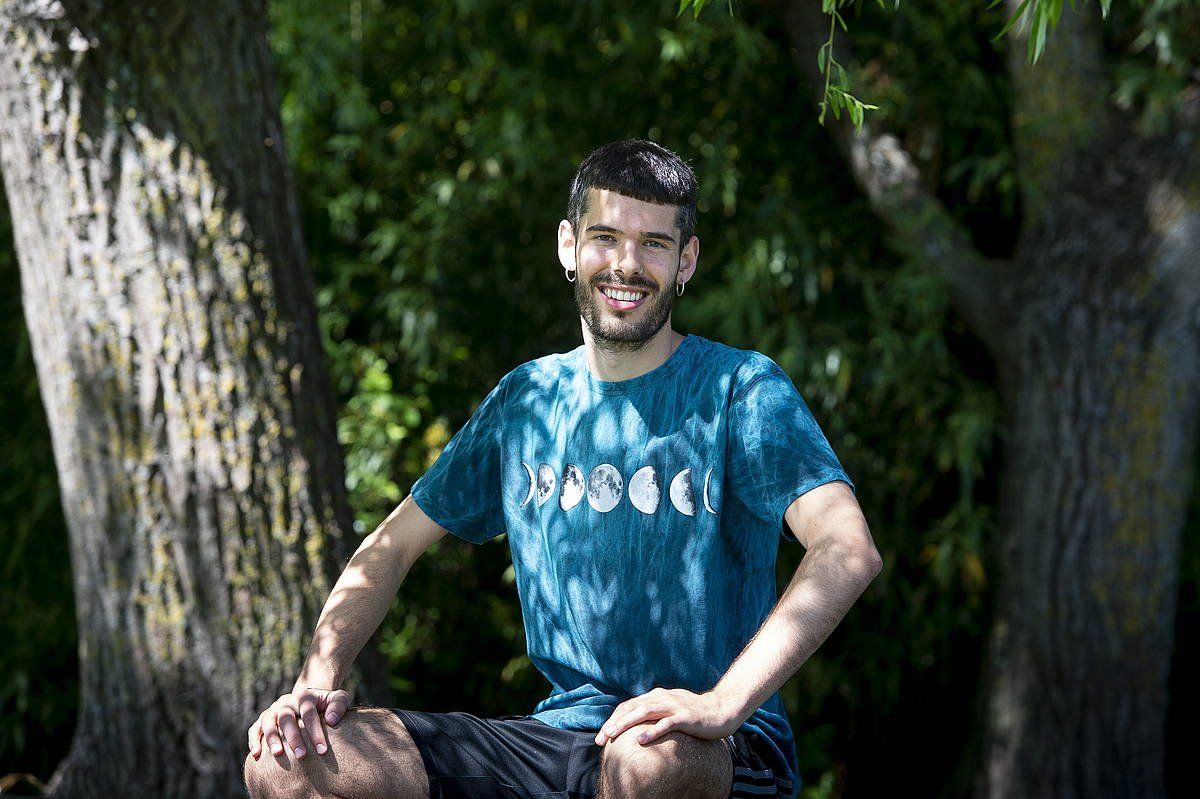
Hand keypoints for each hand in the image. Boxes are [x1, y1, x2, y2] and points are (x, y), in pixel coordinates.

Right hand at [247, 687, 351, 760]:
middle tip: (302, 756)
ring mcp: (273, 710)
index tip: (323, 750)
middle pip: (287, 718)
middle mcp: (286, 702)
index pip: (308, 713)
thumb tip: (331, 720)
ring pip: (268, 722)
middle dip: (294, 737)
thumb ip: (338, 705)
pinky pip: (255, 728)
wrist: (308, 700)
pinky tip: (256, 755)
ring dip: (272, 738)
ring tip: (278, 754)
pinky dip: (253, 740)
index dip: (315, 731)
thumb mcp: (338, 699)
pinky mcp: (263, 719)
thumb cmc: (326, 705)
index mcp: (304, 696)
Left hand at [593, 687, 741, 746]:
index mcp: (656, 696)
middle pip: (631, 708)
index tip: (602, 736)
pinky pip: (666, 723)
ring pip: (644, 712)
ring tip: (613, 735)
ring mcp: (674, 705)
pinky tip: (641, 740)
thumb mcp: (671, 709)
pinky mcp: (686, 716)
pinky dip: (652, 731)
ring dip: (626, 724)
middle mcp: (662, 697)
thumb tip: (637, 728)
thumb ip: (655, 713)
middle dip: (613, 723)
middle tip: (600, 739)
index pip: (628, 706)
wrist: (722, 709)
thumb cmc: (695, 714)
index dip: (613, 719)